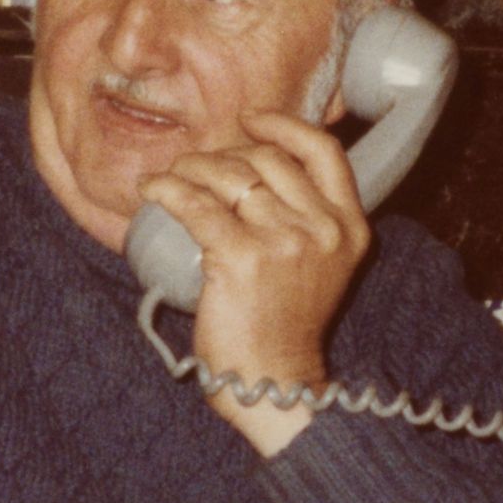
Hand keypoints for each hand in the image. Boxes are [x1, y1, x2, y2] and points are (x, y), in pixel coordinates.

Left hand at [136, 108, 372, 457]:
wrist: (273, 381)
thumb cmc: (285, 327)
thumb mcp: (321, 268)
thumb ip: (307, 224)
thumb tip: (253, 172)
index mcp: (349, 228)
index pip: (324, 153)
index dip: (284, 126)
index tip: (251, 121)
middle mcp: (323, 229)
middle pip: (268, 159)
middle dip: (225, 153)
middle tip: (196, 165)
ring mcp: (285, 241)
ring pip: (229, 177)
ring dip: (191, 168)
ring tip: (171, 177)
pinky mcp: (243, 257)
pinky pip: (196, 204)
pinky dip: (168, 189)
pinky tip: (153, 190)